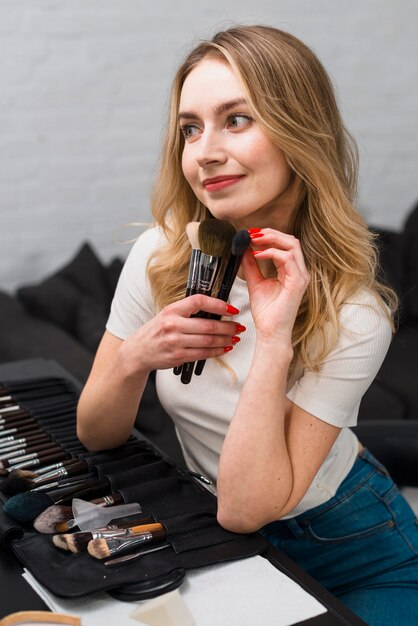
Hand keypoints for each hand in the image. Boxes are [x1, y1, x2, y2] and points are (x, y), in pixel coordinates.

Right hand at [121, 294, 243, 373]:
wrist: (138, 352)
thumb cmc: (156, 332)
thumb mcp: (167, 315)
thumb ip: (187, 312)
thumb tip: (215, 310)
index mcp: (171, 310)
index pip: (198, 301)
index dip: (218, 304)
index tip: (232, 308)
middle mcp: (173, 325)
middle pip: (208, 325)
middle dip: (228, 326)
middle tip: (239, 326)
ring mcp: (175, 342)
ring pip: (208, 341)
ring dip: (225, 340)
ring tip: (235, 338)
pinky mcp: (178, 357)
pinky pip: (203, 354)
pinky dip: (217, 351)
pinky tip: (225, 348)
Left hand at [241, 229, 309, 341]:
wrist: (270, 332)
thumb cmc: (266, 312)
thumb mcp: (255, 282)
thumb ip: (251, 265)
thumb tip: (244, 248)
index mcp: (290, 271)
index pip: (284, 244)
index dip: (268, 236)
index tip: (250, 234)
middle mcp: (299, 271)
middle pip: (291, 240)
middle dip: (270, 233)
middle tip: (252, 233)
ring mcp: (301, 276)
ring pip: (292, 245)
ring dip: (271, 239)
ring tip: (253, 241)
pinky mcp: (298, 282)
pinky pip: (288, 258)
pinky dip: (271, 253)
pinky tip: (257, 255)